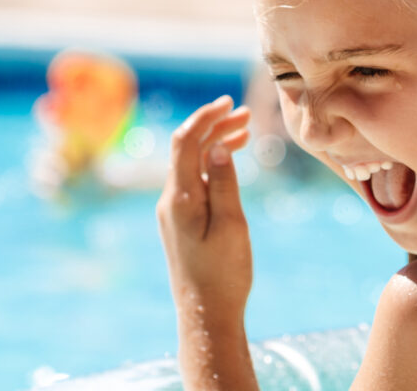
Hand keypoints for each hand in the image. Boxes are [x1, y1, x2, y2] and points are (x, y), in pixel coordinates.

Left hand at [157, 96, 253, 319]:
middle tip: (245, 115)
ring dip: (214, 144)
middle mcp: (171, 201)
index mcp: (180, 199)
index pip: (185, 143)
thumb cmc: (223, 273)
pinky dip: (212, 164)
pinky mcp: (181, 220)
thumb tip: (217, 146)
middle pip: (187, 149)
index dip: (205, 118)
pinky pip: (194, 180)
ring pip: (191, 164)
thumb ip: (223, 183)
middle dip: (213, 127)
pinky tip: (231, 159)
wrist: (206, 314)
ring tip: (245, 131)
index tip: (228, 103)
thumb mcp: (230, 225)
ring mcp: (174, 210)